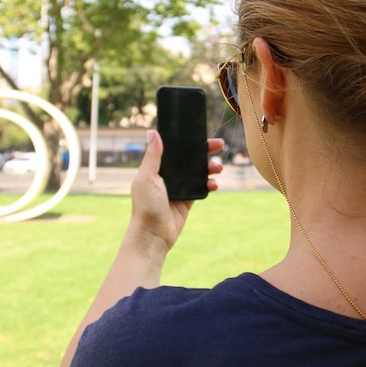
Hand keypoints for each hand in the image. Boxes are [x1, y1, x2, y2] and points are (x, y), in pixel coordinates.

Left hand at [125, 130, 224, 258]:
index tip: (202, 135)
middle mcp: (168, 175)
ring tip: (218, 168)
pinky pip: (202, 187)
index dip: (189, 141)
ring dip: (210, 167)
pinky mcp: (188, 199)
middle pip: (190, 158)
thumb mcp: (147, 177)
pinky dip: (210, 184)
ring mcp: (179, 187)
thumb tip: (152, 132)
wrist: (153, 234)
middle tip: (219, 145)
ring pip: (198, 172)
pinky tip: (213, 184)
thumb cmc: (146, 206)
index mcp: (157, 167)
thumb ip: (152, 156)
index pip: (175, 149)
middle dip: (205, 151)